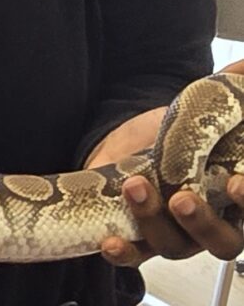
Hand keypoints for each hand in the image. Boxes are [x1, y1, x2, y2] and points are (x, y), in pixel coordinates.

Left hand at [96, 60, 243, 266]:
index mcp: (237, 196)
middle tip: (183, 198)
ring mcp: (177, 232)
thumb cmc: (184, 132)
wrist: (136, 141)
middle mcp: (213, 222)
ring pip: (174, 245)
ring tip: (135, 186)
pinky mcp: (141, 234)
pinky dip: (124, 254)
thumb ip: (234, 86)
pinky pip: (136, 255)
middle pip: (221, 241)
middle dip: (203, 222)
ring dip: (154, 221)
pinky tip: (109, 243)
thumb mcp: (209, 104)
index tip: (238, 183)